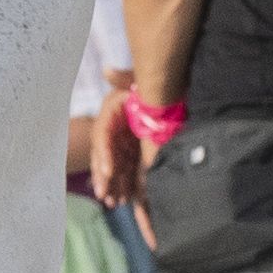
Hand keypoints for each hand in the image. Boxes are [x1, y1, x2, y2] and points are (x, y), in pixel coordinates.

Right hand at [87, 85, 164, 212]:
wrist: (170, 92)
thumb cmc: (155, 83)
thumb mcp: (140, 80)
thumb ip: (125, 77)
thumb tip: (106, 69)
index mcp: (112, 116)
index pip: (102, 137)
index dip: (103, 155)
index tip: (107, 171)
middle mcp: (115, 133)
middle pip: (105, 158)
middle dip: (105, 179)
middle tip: (106, 197)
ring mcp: (125, 147)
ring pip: (117, 170)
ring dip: (115, 187)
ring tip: (116, 203)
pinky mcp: (137, 158)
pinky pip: (131, 176)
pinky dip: (129, 188)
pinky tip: (130, 202)